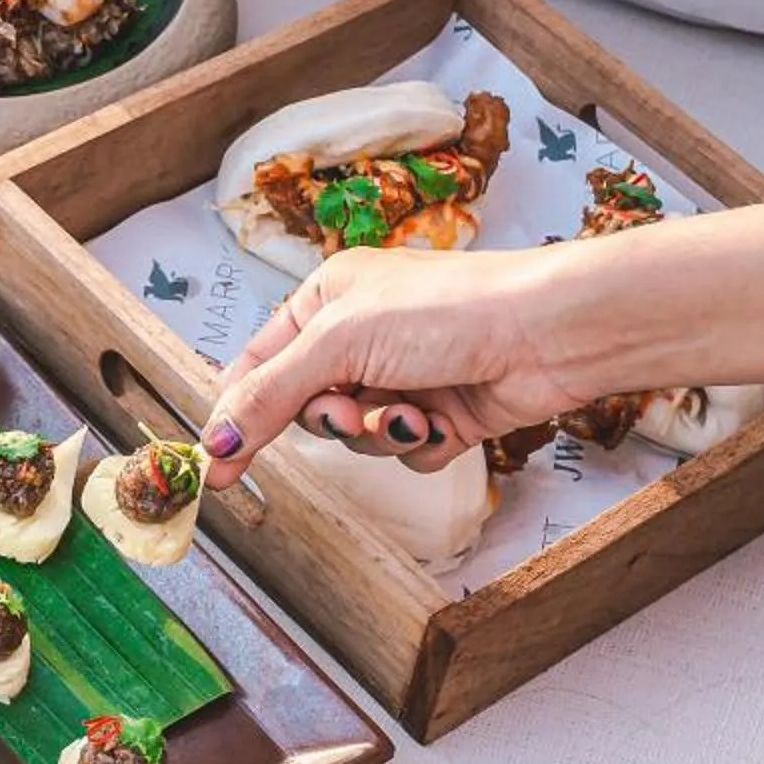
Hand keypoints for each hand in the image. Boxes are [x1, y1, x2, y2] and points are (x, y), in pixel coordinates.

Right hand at [201, 245, 595, 481]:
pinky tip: (444, 420)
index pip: (259, 364)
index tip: (216, 462)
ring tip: (410, 411)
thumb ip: (270, 395)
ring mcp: (403, 376)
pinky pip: (403, 450)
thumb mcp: (338, 343)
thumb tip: (216, 441)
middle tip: (349, 414)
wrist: (547, 333)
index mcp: (326, 300)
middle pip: (306, 407)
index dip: (238, 413)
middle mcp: (361, 336)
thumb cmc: (449, 308)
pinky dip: (418, 443)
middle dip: (328, 419)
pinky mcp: (441, 412)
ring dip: (377, 433)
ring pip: (356, 436)